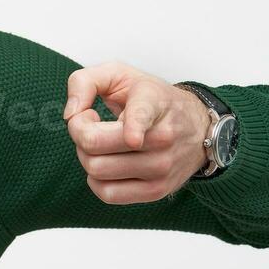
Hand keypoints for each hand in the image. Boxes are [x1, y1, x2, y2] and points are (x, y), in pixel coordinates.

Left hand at [61, 61, 212, 203]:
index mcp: (153, 101)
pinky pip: (107, 194)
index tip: (133, 139)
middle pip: (93, 144)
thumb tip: (70, 115)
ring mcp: (161, 167)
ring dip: (86, 155)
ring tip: (101, 142)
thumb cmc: (151, 99)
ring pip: (96, 169)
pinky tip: (107, 162)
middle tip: (90, 122)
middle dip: (78, 132)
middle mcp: (162, 137)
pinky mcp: (157, 190)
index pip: (141, 117)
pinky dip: (96, 179)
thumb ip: (84, 82)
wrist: (198, 127)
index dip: (134, 128)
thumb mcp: (118, 74)